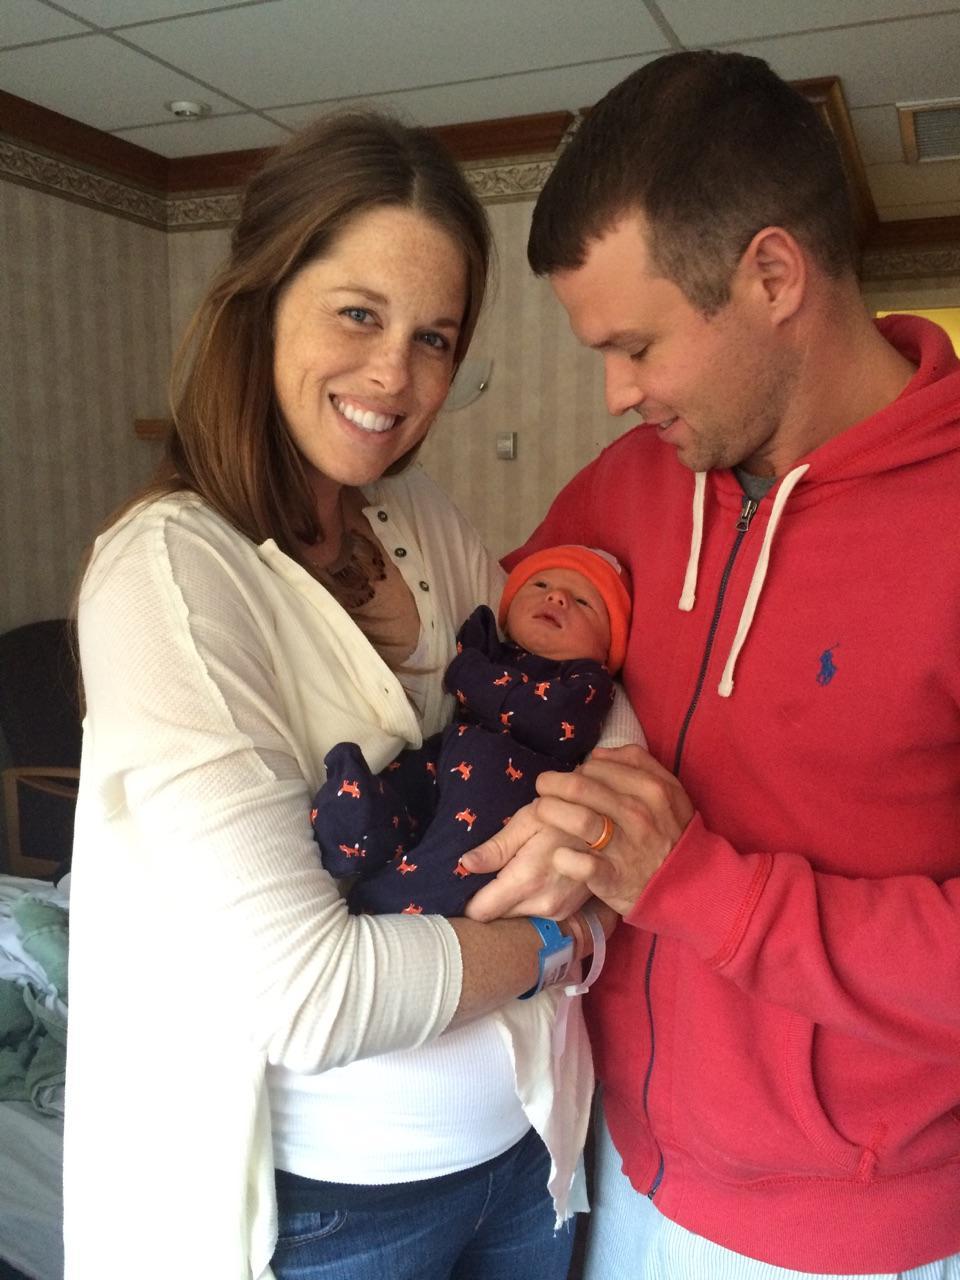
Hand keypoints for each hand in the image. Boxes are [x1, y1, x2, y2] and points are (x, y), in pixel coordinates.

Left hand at [461, 802, 592, 921]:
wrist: (610, 830)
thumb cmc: (564, 817)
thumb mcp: (527, 821)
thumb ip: (495, 847)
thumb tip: (464, 865)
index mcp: (526, 881)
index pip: (480, 912)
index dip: (467, 900)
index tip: (463, 885)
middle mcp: (542, 905)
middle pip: (496, 917)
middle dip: (487, 900)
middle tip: (487, 873)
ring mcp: (557, 912)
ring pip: (514, 917)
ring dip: (508, 901)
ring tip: (512, 872)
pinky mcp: (567, 913)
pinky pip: (534, 915)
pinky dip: (527, 901)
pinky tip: (531, 879)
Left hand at [534, 744, 694, 915]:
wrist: (691, 884)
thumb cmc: (671, 832)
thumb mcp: (670, 790)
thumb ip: (637, 762)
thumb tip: (597, 754)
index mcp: (650, 788)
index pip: (596, 766)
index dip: (577, 770)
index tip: (571, 780)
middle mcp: (637, 814)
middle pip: (579, 787)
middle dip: (551, 784)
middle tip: (542, 788)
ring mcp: (624, 847)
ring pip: (576, 820)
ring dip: (549, 811)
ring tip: (539, 811)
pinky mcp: (612, 878)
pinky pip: (579, 864)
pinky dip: (563, 857)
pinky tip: (558, 853)